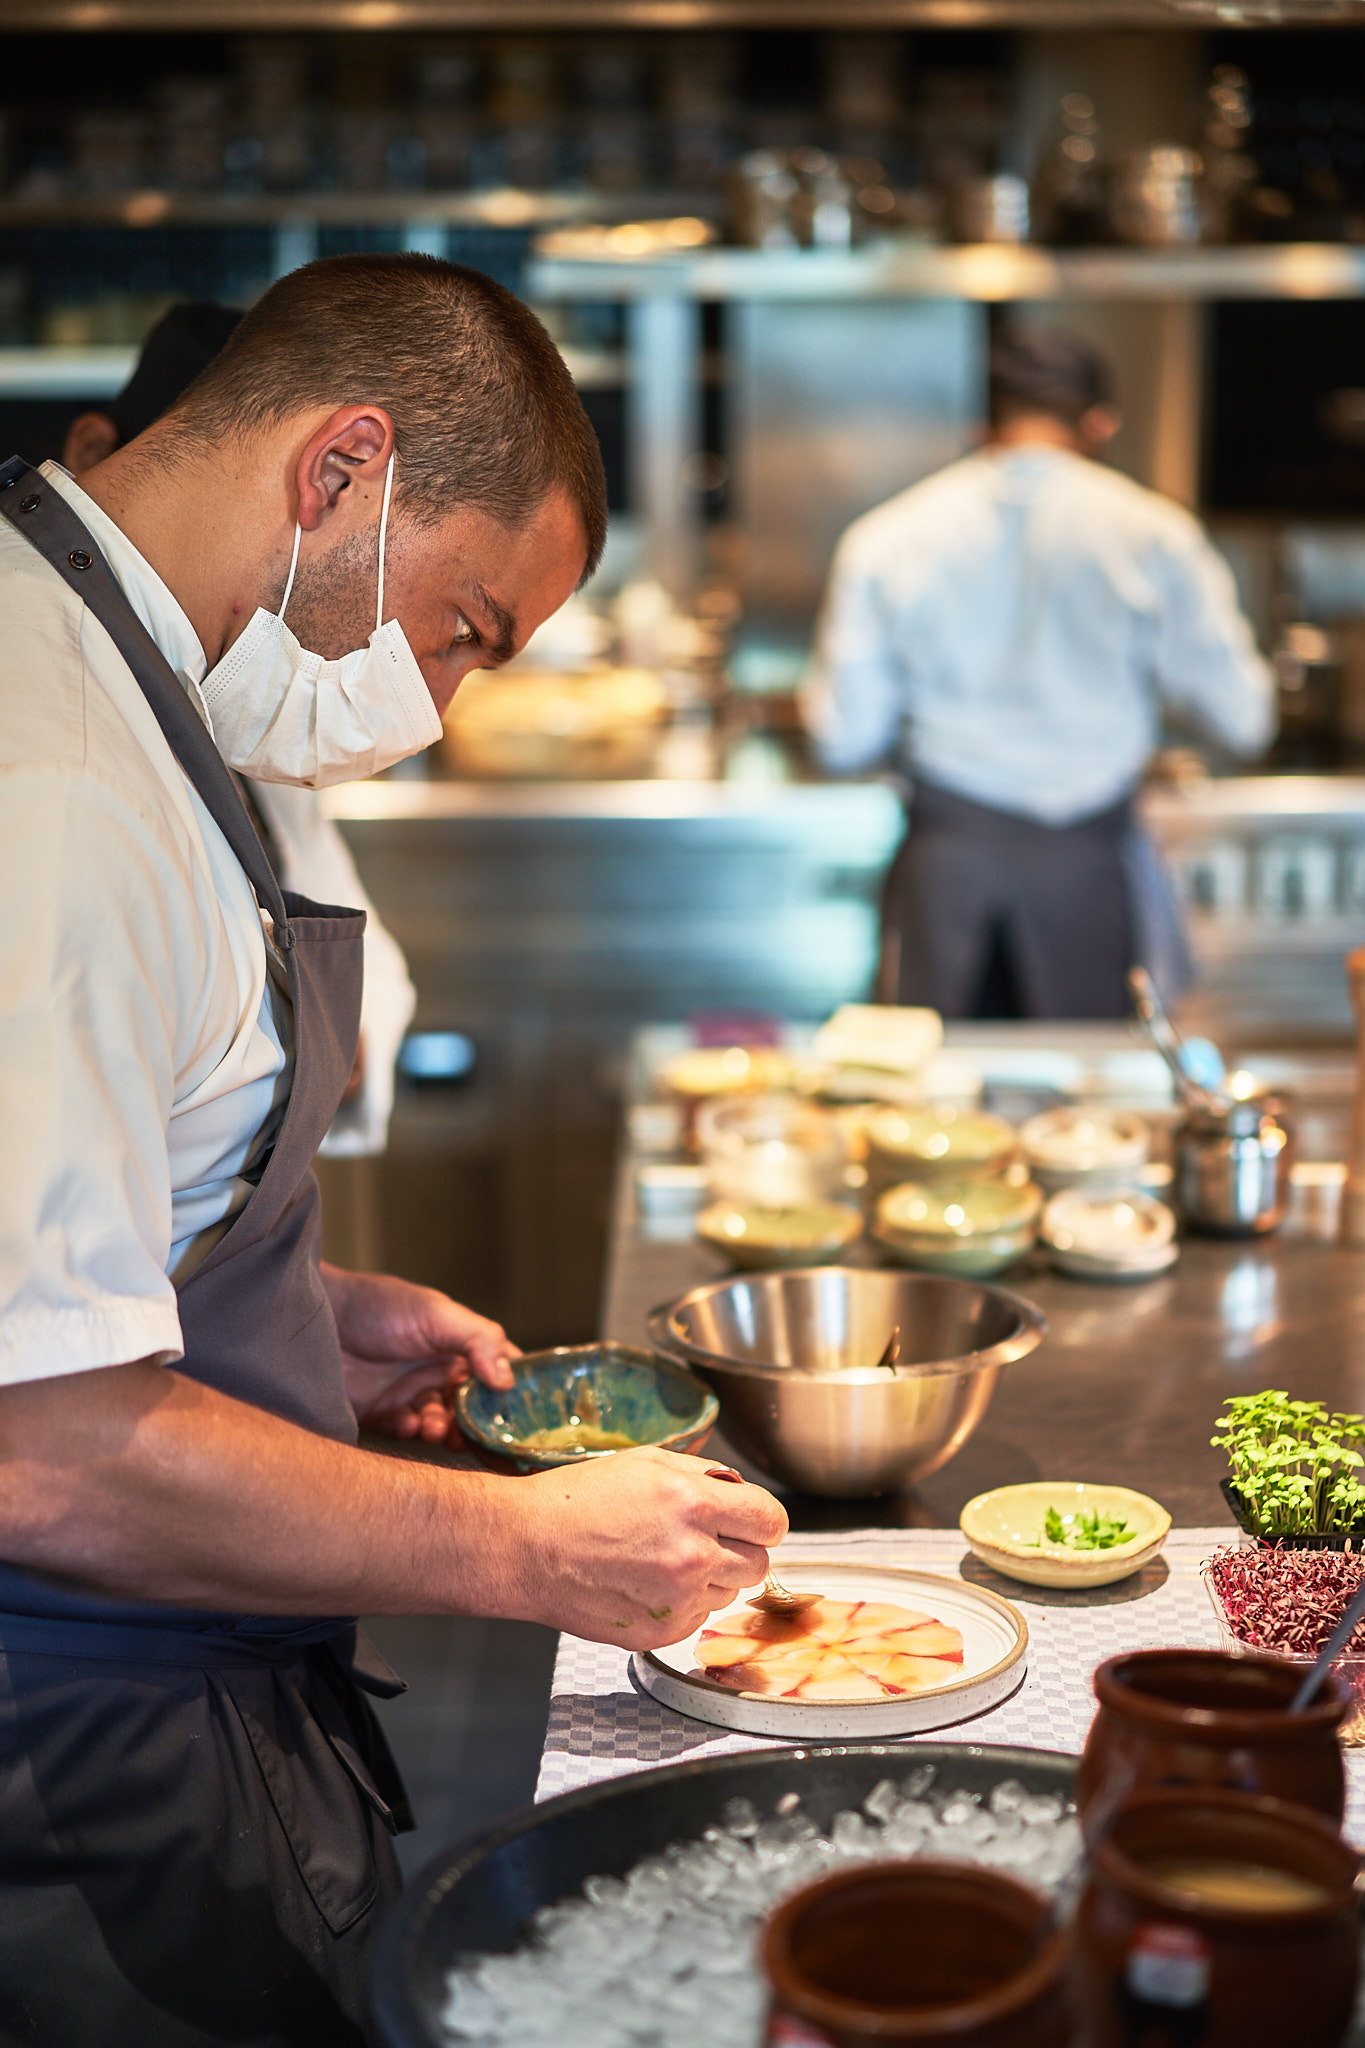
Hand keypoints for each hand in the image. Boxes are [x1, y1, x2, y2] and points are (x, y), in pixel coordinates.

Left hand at [320, 1264, 518, 1445]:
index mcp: (459, 1347)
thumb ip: (478, 1340)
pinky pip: (403, 1431)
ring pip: (438, 1423)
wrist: (320, 1317)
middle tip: (473, 1435)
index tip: (521, 1416)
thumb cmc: (380, 1305)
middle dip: (474, 1424)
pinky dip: (409, 1431)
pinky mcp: (379, 1413)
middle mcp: (437, 1372)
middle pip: (470, 1408)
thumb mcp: (437, 1314)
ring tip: (434, 1427)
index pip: (497, 1374)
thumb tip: (508, 1381)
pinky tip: (407, 1423)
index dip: (511, 1395)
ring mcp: (409, 1393)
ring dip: (441, 1429)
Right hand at [507, 1446, 787, 1650]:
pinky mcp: (661, 1633)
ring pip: (731, 1592)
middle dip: (739, 1548)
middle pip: (760, 1563)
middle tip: (702, 1537)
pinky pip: (698, 1616)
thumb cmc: (576, 1502)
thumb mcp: (646, 1462)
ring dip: (711, 1576)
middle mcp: (693, 1556)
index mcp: (694, 1505)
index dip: (762, 1518)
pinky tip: (647, 1581)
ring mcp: (678, 1600)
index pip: (772, 1520)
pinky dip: (683, 1602)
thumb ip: (703, 1476)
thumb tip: (738, 1492)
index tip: (751, 1520)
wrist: (526, 1548)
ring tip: (662, 1557)